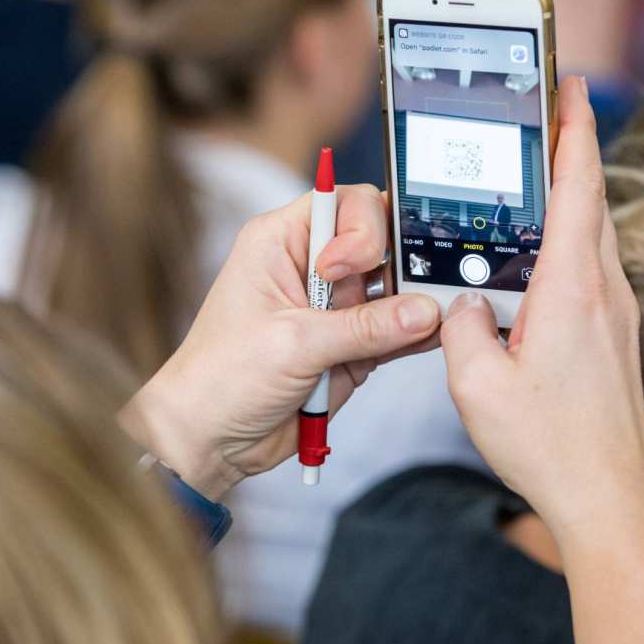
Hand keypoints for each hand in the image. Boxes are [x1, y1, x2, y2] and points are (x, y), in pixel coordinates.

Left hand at [122, 185, 439, 498]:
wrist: (209, 441)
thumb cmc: (221, 378)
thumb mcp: (293, 344)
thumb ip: (363, 328)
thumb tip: (422, 311)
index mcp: (282, 241)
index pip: (344, 203)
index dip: (361, 228)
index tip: (347, 269)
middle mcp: (312, 267)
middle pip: (379, 240)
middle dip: (400, 262)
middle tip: (410, 291)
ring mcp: (335, 307)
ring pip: (394, 286)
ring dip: (414, 300)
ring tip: (433, 316)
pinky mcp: (352, 344)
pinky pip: (396, 329)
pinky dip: (416, 333)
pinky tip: (434, 335)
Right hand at [441, 76, 643, 531]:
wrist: (610, 499)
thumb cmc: (550, 447)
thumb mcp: (477, 386)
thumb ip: (461, 329)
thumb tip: (465, 306)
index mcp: (572, 291)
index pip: (577, 189)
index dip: (575, 131)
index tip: (573, 88)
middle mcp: (605, 293)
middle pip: (590, 201)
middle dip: (572, 150)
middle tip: (549, 114)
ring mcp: (618, 315)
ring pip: (594, 235)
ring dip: (570, 198)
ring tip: (535, 178)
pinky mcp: (616, 336)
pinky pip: (592, 270)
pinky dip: (570, 243)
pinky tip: (539, 259)